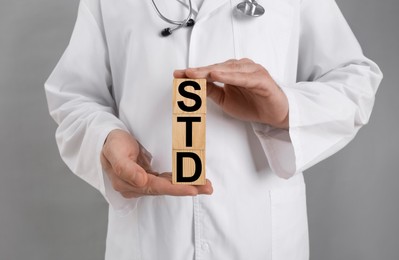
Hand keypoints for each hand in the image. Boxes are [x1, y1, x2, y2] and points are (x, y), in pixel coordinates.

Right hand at [100, 129, 212, 197]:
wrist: (106, 140)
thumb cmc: (112, 145)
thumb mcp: (115, 152)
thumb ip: (126, 168)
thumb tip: (141, 181)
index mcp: (127, 184)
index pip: (156, 187)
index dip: (175, 189)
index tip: (193, 189)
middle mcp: (136, 187)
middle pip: (165, 189)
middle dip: (187, 189)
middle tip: (208, 187)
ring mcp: (142, 183)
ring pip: (168, 186)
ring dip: (187, 186)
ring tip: (206, 185)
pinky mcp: (147, 178)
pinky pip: (166, 180)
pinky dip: (179, 180)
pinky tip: (192, 180)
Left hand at [174, 58, 288, 128]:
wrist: (275, 114)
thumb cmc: (253, 104)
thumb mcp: (225, 100)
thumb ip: (212, 91)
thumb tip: (195, 86)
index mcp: (232, 71)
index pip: (209, 70)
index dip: (194, 73)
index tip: (178, 75)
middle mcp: (241, 68)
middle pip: (216, 68)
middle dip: (199, 71)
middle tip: (184, 73)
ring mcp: (252, 72)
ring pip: (228, 70)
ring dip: (211, 71)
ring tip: (196, 74)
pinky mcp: (261, 79)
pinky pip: (243, 77)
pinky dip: (230, 76)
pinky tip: (218, 75)